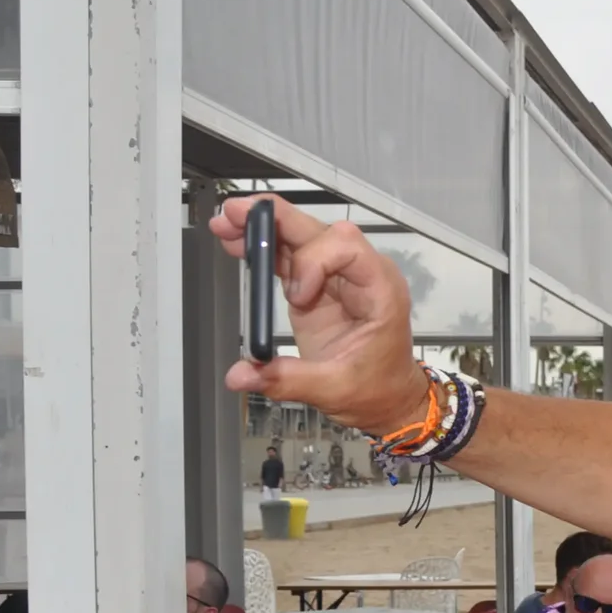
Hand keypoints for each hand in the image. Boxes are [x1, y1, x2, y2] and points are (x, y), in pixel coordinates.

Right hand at [210, 196, 429, 432]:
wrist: (386, 398)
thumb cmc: (374, 390)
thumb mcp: (333, 389)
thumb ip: (287, 379)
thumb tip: (238, 376)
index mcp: (380, 291)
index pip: (348, 248)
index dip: (314, 261)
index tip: (295, 297)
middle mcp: (361, 274)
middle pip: (321, 232)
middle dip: (279, 221)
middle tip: (235, 214)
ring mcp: (338, 276)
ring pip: (302, 237)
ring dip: (264, 229)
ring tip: (224, 225)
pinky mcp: (318, 284)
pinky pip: (291, 256)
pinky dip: (264, 248)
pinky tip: (234, 241)